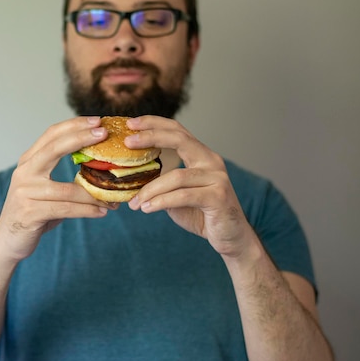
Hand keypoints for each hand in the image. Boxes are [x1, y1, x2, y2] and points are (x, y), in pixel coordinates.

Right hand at [0, 117, 113, 261]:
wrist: (8, 241)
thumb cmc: (33, 213)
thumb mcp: (44, 188)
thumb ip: (61, 175)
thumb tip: (99, 166)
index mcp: (29, 162)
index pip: (51, 135)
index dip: (74, 125)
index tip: (97, 121)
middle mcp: (25, 172)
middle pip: (54, 148)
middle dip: (81, 137)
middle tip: (104, 133)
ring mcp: (26, 192)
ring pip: (68, 189)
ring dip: (94, 193)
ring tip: (114, 196)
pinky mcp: (30, 212)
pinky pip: (66, 209)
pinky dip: (86, 210)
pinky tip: (102, 212)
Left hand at [126, 116, 253, 256]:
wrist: (231, 237)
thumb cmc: (202, 215)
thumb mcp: (176, 195)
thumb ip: (161, 183)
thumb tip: (131, 180)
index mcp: (201, 156)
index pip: (177, 131)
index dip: (154, 124)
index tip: (131, 123)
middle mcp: (211, 161)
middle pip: (180, 139)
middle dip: (151, 137)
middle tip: (128, 142)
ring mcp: (217, 177)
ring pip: (176, 176)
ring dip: (150, 189)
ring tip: (134, 203)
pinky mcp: (218, 196)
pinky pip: (183, 195)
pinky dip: (161, 202)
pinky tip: (147, 209)